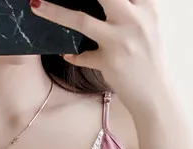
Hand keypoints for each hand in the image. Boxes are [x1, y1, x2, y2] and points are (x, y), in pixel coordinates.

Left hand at [30, 0, 165, 113]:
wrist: (155, 95)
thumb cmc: (148, 59)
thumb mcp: (147, 26)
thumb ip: (131, 9)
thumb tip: (106, 2)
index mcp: (147, 8)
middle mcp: (135, 21)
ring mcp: (120, 42)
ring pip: (82, 21)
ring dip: (55, 12)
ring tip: (37, 5)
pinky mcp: (109, 62)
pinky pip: (81, 55)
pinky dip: (72, 55)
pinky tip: (66, 52)